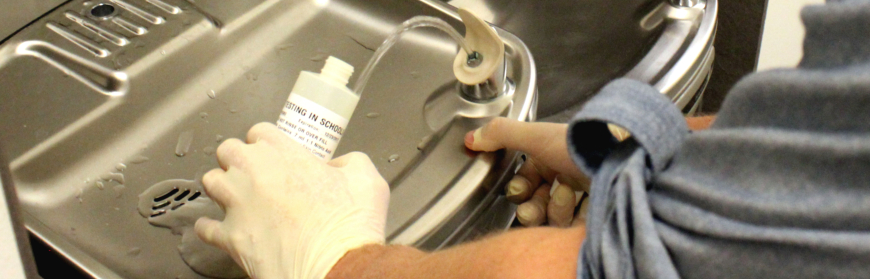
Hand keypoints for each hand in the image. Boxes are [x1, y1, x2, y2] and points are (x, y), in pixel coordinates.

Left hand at [194, 123, 389, 278]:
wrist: (334, 267)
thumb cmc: (349, 227)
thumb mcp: (367, 179)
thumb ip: (350, 162)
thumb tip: (337, 168)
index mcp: (284, 154)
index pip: (260, 131)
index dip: (266, 141)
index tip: (273, 151)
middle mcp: (254, 173)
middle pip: (227, 150)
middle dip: (238, 158)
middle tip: (252, 171)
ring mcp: (238, 205)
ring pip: (210, 182)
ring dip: (222, 186)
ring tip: (235, 195)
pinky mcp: (230, 237)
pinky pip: (205, 227)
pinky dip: (210, 227)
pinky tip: (218, 227)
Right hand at [465, 117, 590, 226]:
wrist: (620, 161)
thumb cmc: (582, 146)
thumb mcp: (535, 134)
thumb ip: (501, 134)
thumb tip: (471, 137)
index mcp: (553, 156)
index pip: (526, 181)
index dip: (519, 188)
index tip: (518, 190)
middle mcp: (568, 176)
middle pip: (537, 203)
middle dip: (530, 207)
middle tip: (533, 207)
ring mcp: (583, 196)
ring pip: (552, 217)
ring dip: (553, 208)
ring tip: (566, 193)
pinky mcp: (597, 214)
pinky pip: (572, 227)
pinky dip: (570, 217)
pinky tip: (579, 203)